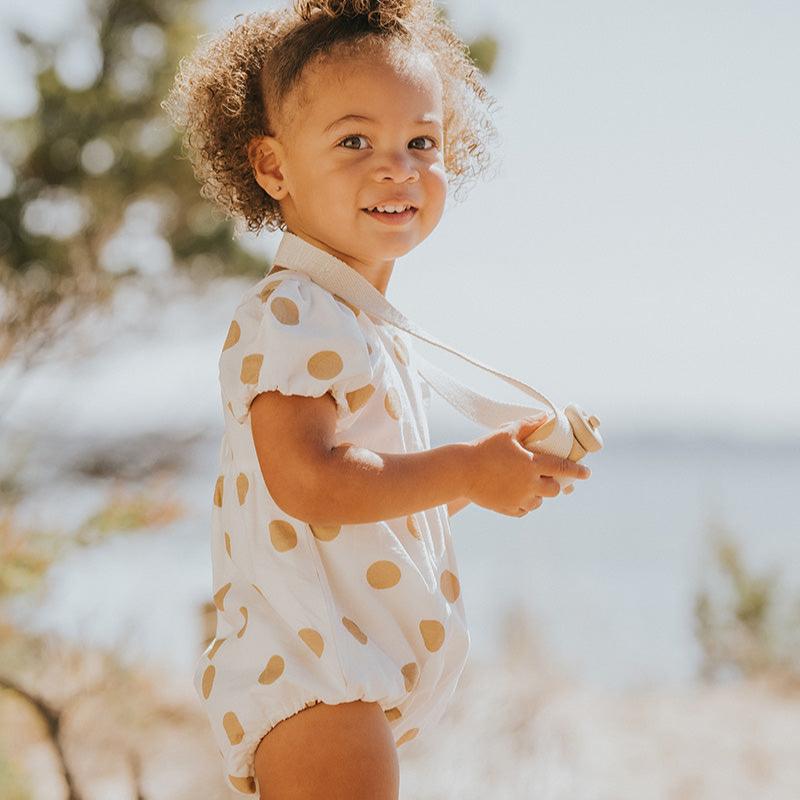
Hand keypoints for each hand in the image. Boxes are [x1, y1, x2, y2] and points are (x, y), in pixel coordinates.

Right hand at [464, 415, 590, 516]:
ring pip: (539, 502)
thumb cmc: (484, 448)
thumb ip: (529, 425)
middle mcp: (529, 484)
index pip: (563, 468)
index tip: (586, 473)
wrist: (461, 471)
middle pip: (554, 490)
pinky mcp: (507, 508)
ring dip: (538, 495)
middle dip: (554, 484)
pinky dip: (525, 504)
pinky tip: (518, 495)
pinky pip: (524, 510)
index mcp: (532, 464)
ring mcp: (518, 498)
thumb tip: (546, 417)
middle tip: (548, 478)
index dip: (577, 471)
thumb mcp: (507, 432)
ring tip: (529, 486)